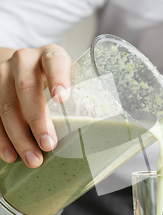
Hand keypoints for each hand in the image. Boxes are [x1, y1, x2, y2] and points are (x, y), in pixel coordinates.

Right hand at [0, 44, 70, 167]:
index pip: (54, 61)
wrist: (21, 68)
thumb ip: (81, 94)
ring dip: (18, 136)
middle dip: (37, 120)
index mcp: (49, 55)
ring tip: (33, 159)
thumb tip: (100, 127)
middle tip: (48, 145)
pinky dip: (1, 139)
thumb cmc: (54, 80)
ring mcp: (2, 75)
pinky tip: (11, 155)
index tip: (62, 98)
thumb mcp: (69, 78)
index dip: (58, 78)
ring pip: (5, 106)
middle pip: (26, 88)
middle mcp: (23, 60)